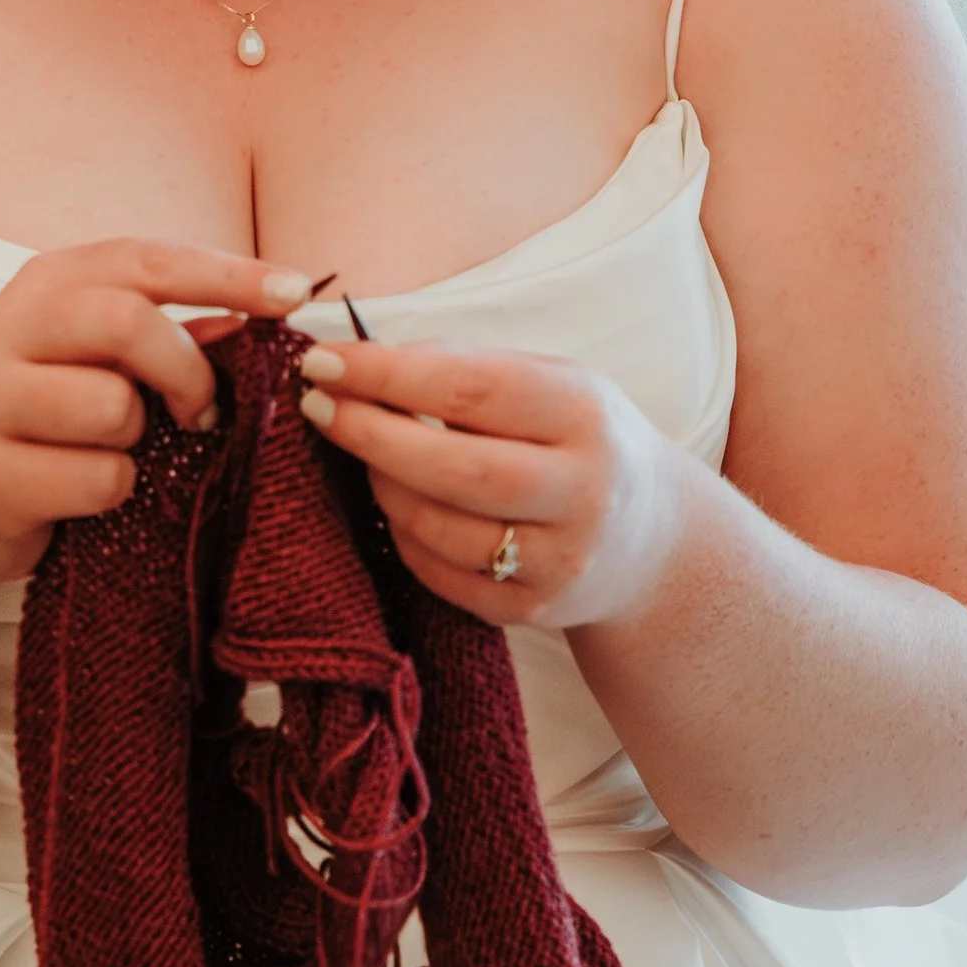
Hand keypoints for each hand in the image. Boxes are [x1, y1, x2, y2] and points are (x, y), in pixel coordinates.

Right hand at [0, 240, 312, 589]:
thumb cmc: (43, 427)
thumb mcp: (98, 367)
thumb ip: (168, 338)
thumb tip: (254, 322)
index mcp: (44, 287)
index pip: (146, 260)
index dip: (227, 274)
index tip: (294, 293)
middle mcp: (6, 328)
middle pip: (126, 321)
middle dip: (185, 371)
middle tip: (202, 411)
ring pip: (112, 407)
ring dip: (138, 443)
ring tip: (112, 455)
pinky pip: (97, 478)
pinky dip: (113, 493)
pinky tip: (79, 494)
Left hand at [297, 339, 683, 630]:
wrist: (651, 542)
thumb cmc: (578, 441)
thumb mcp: (551, 383)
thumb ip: (467, 367)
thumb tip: (363, 358)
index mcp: (584, 414)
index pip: (471, 389)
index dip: (388, 374)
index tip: (322, 360)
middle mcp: (582, 491)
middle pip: (455, 468)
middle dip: (370, 434)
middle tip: (316, 406)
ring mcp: (560, 560)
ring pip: (441, 528)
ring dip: (382, 486)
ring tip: (362, 455)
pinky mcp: (534, 609)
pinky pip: (442, 575)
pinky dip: (403, 536)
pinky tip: (396, 504)